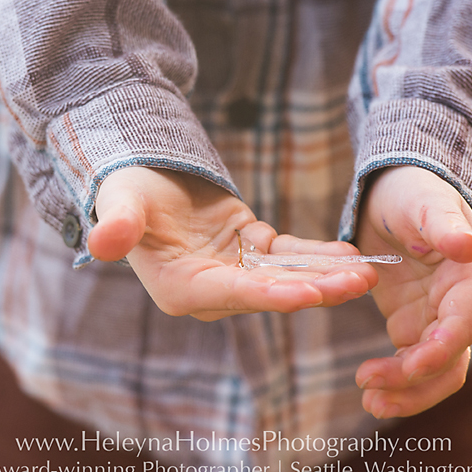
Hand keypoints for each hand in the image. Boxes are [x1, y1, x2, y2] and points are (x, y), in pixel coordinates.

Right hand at [88, 167, 378, 320]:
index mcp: (180, 288)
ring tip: (368, 272)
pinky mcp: (250, 252)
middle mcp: (211, 290)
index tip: (310, 294)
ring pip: (287, 275)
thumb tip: (102, 243)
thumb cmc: (127, 188)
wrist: (140, 177)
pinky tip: (352, 254)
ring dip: (326, 274)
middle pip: (270, 291)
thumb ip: (117, 223)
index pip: (231, 294)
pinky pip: (289, 255)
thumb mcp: (119, 200)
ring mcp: (234, 272)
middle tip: (358, 284)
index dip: (271, 294)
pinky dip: (319, 254)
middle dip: (315, 287)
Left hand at [354, 166, 471, 418]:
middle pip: (451, 359)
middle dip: (417, 383)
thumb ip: (443, 226)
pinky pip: (409, 363)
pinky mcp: (412, 324)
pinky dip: (393, 380)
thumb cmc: (414, 192)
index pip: (463, 323)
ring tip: (370, 403)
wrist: (397, 193)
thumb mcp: (425, 203)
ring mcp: (437, 318)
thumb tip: (469, 246)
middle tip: (372, 394)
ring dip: (407, 392)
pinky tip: (368, 390)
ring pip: (432, 371)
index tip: (408, 366)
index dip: (439, 349)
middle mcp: (461, 305)